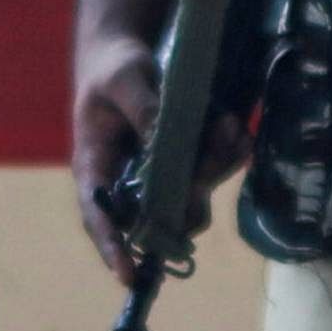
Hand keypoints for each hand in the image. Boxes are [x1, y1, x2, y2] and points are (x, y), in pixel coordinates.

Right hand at [70, 24, 245, 282]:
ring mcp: (157, 176)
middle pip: (157, 213)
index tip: (128, 274)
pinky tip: (236, 130)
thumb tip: (163, 137)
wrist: (125, 56)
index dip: (112, 247)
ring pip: (191, 197)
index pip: (98, 217)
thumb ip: (143, 107)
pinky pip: (209, 174)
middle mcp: (126, 182)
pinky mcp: (183, 163)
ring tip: (229, 127)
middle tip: (219, 145)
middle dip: (192, 190)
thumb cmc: (112, 69)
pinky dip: (227, 156)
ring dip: (216, 168)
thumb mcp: (123, 79)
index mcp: (95, 168)